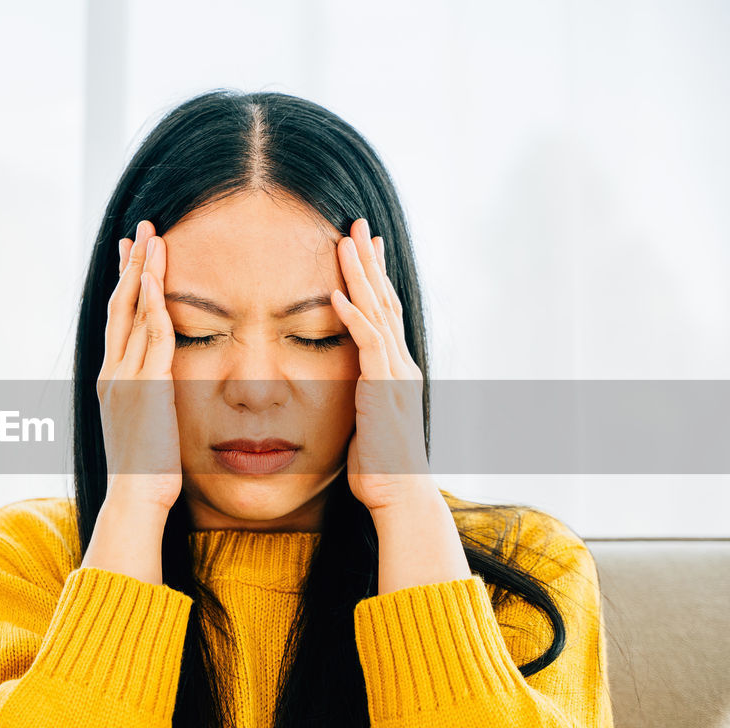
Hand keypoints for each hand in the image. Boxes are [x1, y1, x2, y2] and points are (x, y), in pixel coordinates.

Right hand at [97, 220, 182, 511]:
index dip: (124, 285)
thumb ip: (152, 402)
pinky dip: (153, 302)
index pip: (117, 322)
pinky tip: (158, 276)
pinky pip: (150, 334)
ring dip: (144, 270)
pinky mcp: (146, 386)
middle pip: (119, 305)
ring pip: (132, 311)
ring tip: (154, 236)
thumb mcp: (146, 429)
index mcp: (111, 381)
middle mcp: (112, 372)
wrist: (134, 498)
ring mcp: (125, 377)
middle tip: (140, 229)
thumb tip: (163, 393)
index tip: (130, 256)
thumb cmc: (145, 475)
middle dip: (131, 264)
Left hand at [330, 218, 434, 514]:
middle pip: (384, 301)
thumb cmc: (378, 468)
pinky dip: (351, 317)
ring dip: (359, 275)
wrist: (399, 495)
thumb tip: (347, 387)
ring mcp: (395, 376)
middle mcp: (400, 366)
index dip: (373, 278)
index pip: (384, 313)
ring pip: (376, 313)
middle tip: (357, 224)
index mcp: (396, 371)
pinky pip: (366, 345)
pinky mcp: (382, 390)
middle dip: (369, 261)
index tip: (363, 246)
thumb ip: (359, 397)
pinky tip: (334, 293)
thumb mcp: (366, 422)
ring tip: (344, 241)